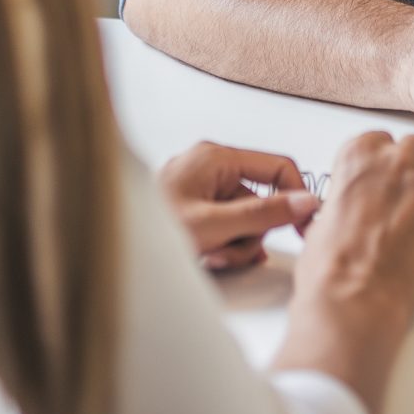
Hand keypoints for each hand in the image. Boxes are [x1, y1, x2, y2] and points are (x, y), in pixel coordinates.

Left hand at [156, 141, 321, 272]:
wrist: (107, 249)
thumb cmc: (149, 229)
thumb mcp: (214, 225)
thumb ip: (262, 214)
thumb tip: (305, 202)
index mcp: (216, 157)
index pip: (278, 167)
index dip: (297, 197)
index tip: (306, 226)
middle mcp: (210, 167)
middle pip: (260, 201)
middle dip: (250, 234)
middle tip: (226, 250)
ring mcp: (201, 189)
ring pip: (245, 220)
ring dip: (234, 245)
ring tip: (208, 255)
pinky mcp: (195, 208)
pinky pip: (227, 227)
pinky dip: (223, 245)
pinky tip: (206, 255)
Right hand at [275, 132, 413, 413]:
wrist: (352, 301)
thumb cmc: (330, 269)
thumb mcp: (322, 219)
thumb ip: (346, 201)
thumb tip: (352, 210)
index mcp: (357, 157)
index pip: (382, 140)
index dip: (388, 162)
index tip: (388, 177)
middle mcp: (393, 163)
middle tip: (412, 194)